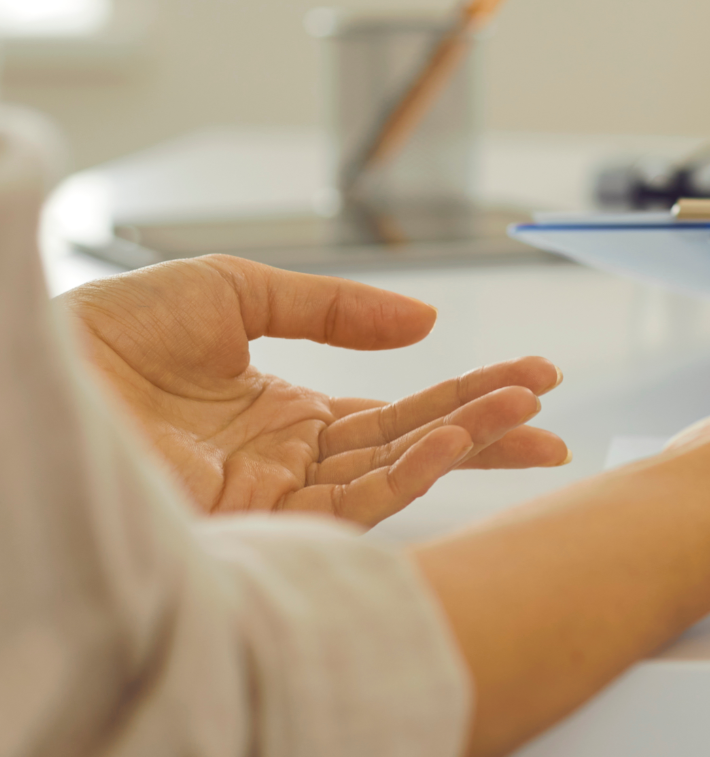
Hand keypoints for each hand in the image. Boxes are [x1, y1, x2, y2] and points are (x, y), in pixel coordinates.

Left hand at [59, 255, 568, 526]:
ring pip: (395, 475)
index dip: (468, 393)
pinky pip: (352, 502)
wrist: (38, 373)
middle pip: (413, 445)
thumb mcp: (231, 290)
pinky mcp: (256, 523)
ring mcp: (275, 498)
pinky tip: (453, 438)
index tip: (534, 378)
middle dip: (489, 425)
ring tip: (526, 413)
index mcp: (284, 414)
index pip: (398, 412)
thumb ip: (331, 306)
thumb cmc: (103, 338)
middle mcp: (289, 464)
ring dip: (466, 441)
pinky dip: (411, 472)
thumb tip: (422, 323)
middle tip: (554, 407)